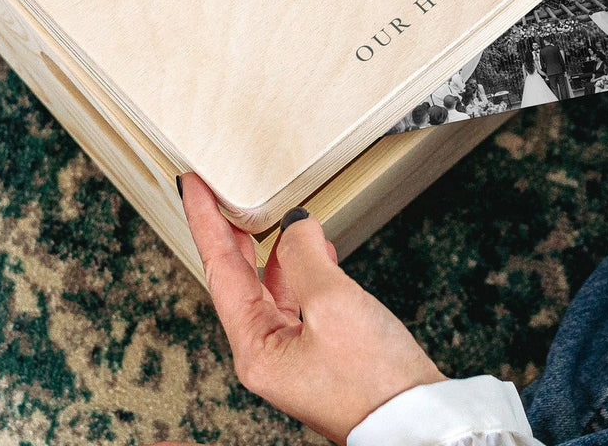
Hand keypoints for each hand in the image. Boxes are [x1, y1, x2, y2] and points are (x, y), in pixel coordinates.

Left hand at [174, 174, 445, 444]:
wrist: (415, 423)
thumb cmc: (373, 380)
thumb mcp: (332, 303)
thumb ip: (304, 256)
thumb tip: (295, 225)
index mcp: (255, 347)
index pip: (219, 269)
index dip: (205, 221)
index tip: (193, 185)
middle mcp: (267, 352)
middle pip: (238, 279)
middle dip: (230, 234)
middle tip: (218, 194)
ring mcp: (294, 353)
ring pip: (271, 287)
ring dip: (273, 248)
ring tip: (271, 214)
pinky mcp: (323, 350)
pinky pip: (300, 298)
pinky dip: (304, 267)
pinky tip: (318, 251)